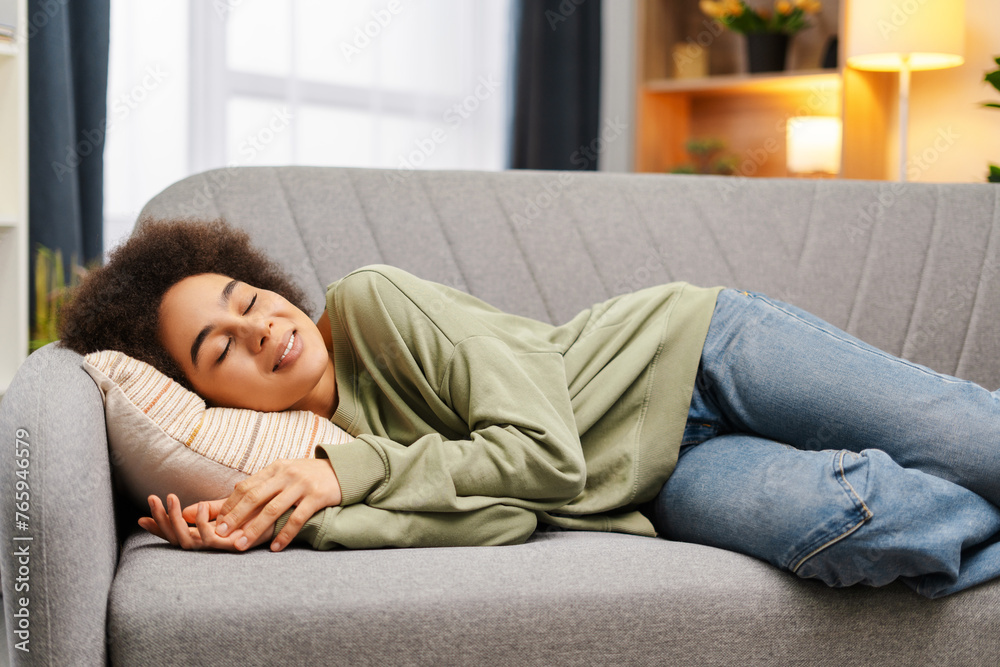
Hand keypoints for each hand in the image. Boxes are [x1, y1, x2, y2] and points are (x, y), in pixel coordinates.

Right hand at [138, 494, 270, 551]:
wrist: (285, 516)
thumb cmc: (260, 513)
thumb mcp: (229, 508)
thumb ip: (207, 509)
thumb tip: (183, 509)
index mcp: (207, 535)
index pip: (176, 534)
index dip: (159, 528)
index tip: (141, 518)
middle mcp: (211, 544)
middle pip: (176, 539)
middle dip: (162, 521)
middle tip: (152, 500)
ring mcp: (221, 546)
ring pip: (188, 541)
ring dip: (175, 521)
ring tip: (171, 499)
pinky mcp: (234, 545)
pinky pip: (211, 539)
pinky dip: (202, 524)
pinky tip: (200, 507)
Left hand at [213, 458, 342, 551]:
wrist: (344, 469)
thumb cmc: (310, 475)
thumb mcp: (287, 471)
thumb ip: (265, 481)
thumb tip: (236, 491)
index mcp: (275, 468)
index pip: (246, 486)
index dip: (230, 504)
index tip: (217, 521)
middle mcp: (286, 474)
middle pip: (254, 497)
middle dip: (235, 517)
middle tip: (221, 533)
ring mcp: (302, 485)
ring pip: (272, 509)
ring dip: (254, 529)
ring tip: (242, 544)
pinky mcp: (317, 496)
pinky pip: (297, 519)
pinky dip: (284, 535)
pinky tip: (275, 547)